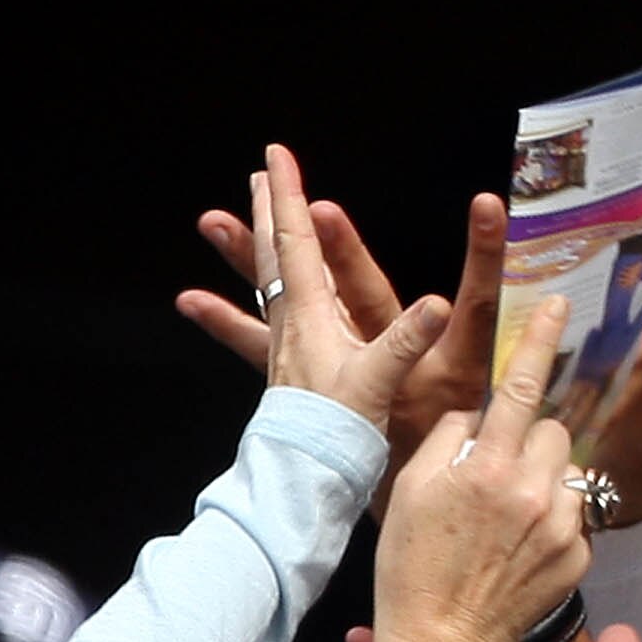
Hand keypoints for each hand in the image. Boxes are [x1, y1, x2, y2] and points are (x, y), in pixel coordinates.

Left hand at [178, 176, 504, 505]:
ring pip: (261, 286)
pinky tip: (203, 307)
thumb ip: (405, 342)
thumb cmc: (341, 434)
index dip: (288, 198)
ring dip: (246, 250)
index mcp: (313, 316)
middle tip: (258, 174)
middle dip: (268, 211)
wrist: (308, 483)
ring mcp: (284, 350)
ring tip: (217, 222)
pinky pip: (253, 332)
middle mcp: (291, 326)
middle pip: (274, 255)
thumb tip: (439, 306)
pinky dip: (230, 312)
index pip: (297, 243)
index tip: (276, 158)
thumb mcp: (379, 383)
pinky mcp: (284, 376)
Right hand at [368, 297, 591, 641]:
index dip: (538, 340)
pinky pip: (576, 513)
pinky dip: (553, 516)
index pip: (520, 387)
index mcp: (487, 469)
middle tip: (499, 467)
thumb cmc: (412, 565)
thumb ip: (449, 439)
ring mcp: (562, 527)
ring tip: (509, 512)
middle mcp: (533, 493)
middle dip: (530, 436)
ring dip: (545, 476)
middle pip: (552, 428)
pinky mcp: (579, 556)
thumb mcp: (412, 489)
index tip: (557, 306)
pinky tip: (520, 544)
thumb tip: (477, 415)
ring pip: (568, 469)